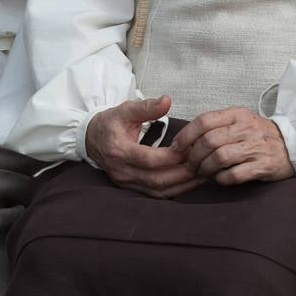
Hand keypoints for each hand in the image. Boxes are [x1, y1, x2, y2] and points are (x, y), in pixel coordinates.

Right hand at [85, 96, 201, 197]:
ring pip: (159, 191)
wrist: (92, 139)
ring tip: (203, 175)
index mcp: (119, 150)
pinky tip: (190, 183)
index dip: (171, 156)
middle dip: (183, 173)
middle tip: (204, 164)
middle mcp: (121, 171)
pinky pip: (157, 195)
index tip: (190, 147)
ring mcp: (126, 183)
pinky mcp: (131, 189)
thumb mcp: (125, 109)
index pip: (149, 159)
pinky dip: (176, 190)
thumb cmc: (111, 123)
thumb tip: (166, 100)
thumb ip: (147, 106)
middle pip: (157, 179)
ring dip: (183, 185)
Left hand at [170, 106, 294, 185]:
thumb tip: (182, 142)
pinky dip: (222, 179)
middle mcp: (246, 128)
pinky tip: (219, 179)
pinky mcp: (265, 166)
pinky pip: (235, 174)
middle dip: (194, 156)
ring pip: (220, 158)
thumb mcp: (238, 121)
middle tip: (190, 165)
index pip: (204, 121)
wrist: (292, 144)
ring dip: (206, 168)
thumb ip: (214, 127)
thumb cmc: (257, 135)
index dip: (186, 136)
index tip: (176, 148)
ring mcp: (257, 146)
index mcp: (237, 114)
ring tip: (203, 172)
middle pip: (209, 141)